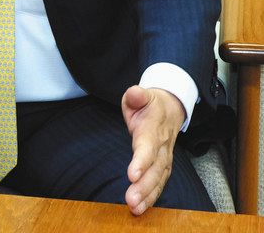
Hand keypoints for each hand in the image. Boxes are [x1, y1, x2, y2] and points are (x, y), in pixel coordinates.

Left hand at [121, 85, 184, 215]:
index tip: (131, 175)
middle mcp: (162, 145)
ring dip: (148, 195)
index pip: (148, 146)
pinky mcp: (164, 164)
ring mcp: (165, 156)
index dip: (141, 161)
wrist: (171, 107)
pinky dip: (152, 196)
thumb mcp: (142, 94)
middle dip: (144, 186)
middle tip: (131, 200)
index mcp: (153, 128)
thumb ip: (137, 95)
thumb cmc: (150, 103)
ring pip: (159, 178)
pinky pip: (160, 182)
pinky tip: (142, 207)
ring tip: (135, 208)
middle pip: (155, 168)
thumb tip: (134, 94)